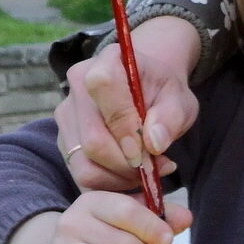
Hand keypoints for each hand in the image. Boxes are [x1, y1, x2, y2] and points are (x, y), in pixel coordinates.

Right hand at [55, 16, 200, 190]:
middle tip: (156, 169)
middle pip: (92, 139)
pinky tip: (130, 175)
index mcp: (108, 61)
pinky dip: (108, 181)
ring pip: (82, 162)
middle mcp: (77, 85)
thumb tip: (153, 144)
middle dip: (126, 164)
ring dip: (118, 177)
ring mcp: (66, 113)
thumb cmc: (164, 92)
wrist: (147, 90)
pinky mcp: (64, 138)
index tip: (149, 151)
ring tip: (147, 172)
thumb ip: (171, 117)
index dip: (125, 126)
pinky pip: (80, 171)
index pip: (103, 88)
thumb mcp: (180, 99)